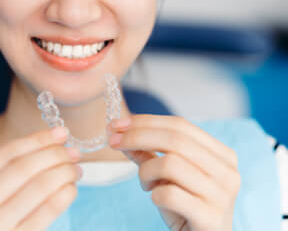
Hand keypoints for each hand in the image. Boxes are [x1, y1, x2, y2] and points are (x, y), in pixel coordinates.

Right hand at [0, 127, 81, 230]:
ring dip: (64, 172)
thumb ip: (4, 171)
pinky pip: (47, 212)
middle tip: (73, 152)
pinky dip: (64, 195)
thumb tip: (52, 142)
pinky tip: (71, 189)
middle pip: (24, 168)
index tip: (61, 132)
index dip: (39, 139)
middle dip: (54, 154)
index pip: (8, 153)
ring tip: (75, 169)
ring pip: (39, 186)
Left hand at [107, 115, 240, 230]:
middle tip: (112, 140)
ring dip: (146, 171)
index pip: (180, 125)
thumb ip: (147, 153)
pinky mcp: (211, 219)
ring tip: (145, 184)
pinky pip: (170, 194)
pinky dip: (154, 193)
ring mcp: (222, 195)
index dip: (145, 121)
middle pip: (175, 140)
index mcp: (221, 154)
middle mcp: (227, 171)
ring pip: (170, 164)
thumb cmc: (185, 207)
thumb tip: (118, 132)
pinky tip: (156, 199)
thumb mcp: (167, 175)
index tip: (117, 123)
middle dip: (137, 136)